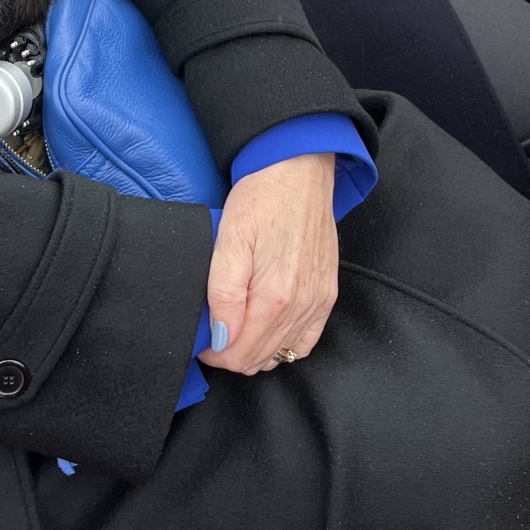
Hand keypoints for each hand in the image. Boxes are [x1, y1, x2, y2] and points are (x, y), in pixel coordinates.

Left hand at [200, 155, 337, 373]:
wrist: (298, 171)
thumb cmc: (261, 197)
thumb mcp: (228, 239)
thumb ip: (223, 294)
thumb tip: (222, 339)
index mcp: (274, 297)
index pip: (240, 355)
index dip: (215, 353)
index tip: (202, 338)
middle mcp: (301, 306)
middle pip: (260, 359)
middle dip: (232, 352)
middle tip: (214, 331)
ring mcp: (318, 302)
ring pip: (282, 354)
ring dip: (255, 350)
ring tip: (236, 326)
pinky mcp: (327, 294)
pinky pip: (306, 341)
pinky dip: (284, 344)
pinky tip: (268, 329)